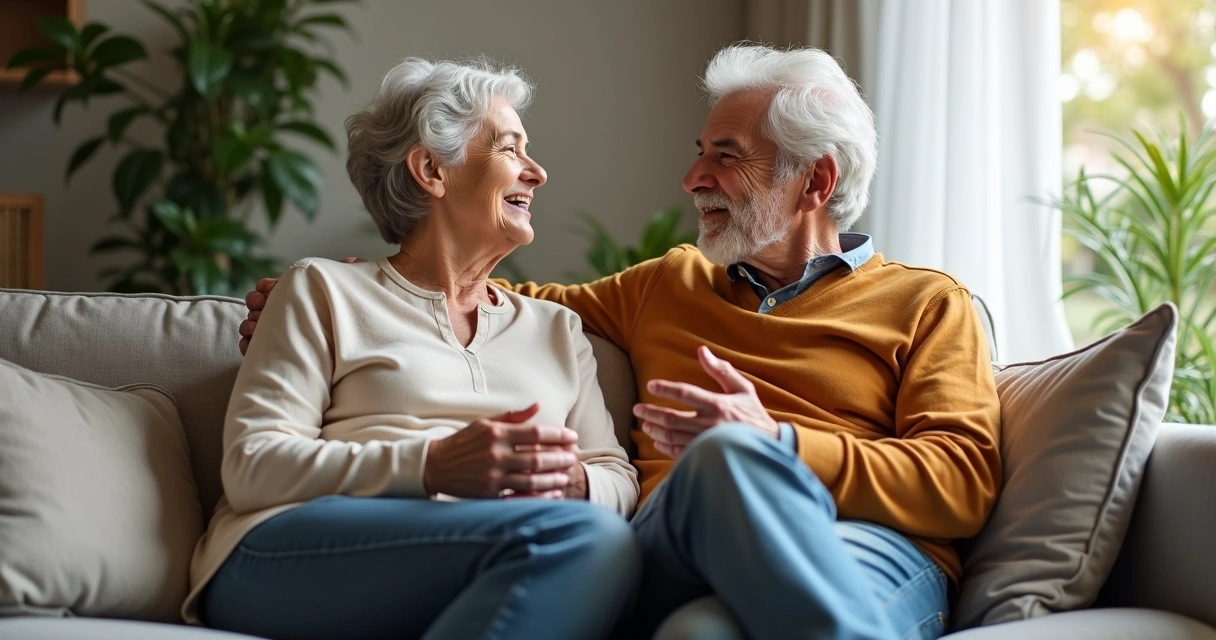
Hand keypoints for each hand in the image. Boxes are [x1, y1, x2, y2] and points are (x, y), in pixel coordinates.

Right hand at [238, 257, 362, 354]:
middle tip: (261, 305)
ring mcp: (274, 331)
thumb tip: (352, 261)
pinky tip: (250, 344)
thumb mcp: (342, 293)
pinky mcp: (272, 351)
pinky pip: (252, 347)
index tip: (268, 288)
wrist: (344, 349)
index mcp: (291, 295)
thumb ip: (343, 277)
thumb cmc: (342, 314)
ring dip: (249, 324)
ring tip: (255, 327)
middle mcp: (279, 312)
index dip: (265, 287)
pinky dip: (248, 345)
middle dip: (255, 302)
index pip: (269, 287)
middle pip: (256, 304)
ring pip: (251, 325)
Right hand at [423, 403, 580, 498]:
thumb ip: (514, 416)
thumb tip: (539, 405)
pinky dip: (539, 496)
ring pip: (532, 479)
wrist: (436, 466)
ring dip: (553, 478)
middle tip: (574, 457)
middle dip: (560, 458)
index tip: (573, 437)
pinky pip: (520, 496)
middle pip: (538, 457)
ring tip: (566, 476)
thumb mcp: (486, 423)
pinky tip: (552, 493)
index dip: (559, 435)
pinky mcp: (489, 494)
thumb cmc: (464, 442)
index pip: (536, 433)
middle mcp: (496, 454)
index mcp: (497, 433)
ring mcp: (492, 476)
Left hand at [633, 346, 778, 457]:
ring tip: (645, 424)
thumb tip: (702, 350)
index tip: (651, 385)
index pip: (685, 393)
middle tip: (637, 408)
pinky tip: (657, 442)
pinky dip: (665, 447)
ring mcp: (706, 443)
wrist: (770, 446)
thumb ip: (721, 370)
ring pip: (672, 436)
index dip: (665, 388)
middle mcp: (710, 424)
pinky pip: (679, 453)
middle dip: (651, 412)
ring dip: (655, 430)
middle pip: (672, 418)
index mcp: (717, 404)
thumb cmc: (754, 414)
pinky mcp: (706, 457)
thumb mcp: (742, 388)